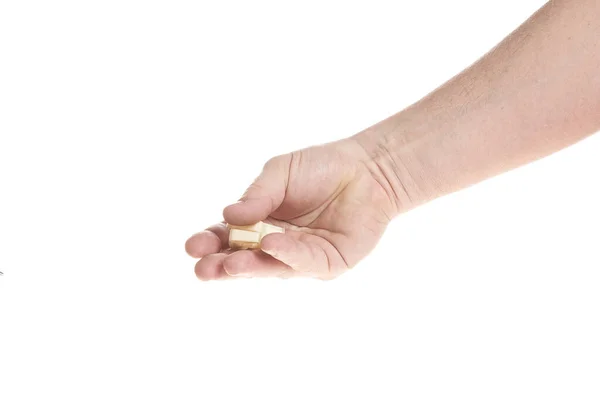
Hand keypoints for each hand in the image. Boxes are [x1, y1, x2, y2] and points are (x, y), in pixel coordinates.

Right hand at [185, 137, 400, 279]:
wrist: (366, 168)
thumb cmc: (320, 167)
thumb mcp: (280, 173)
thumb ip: (257, 195)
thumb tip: (228, 215)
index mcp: (260, 223)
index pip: (229, 236)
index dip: (211, 242)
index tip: (191, 246)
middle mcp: (277, 244)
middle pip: (246, 259)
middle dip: (223, 266)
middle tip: (202, 269)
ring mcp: (302, 257)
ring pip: (272, 267)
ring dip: (250, 267)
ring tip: (229, 264)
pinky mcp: (328, 263)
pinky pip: (306, 263)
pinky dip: (289, 254)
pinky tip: (272, 245)